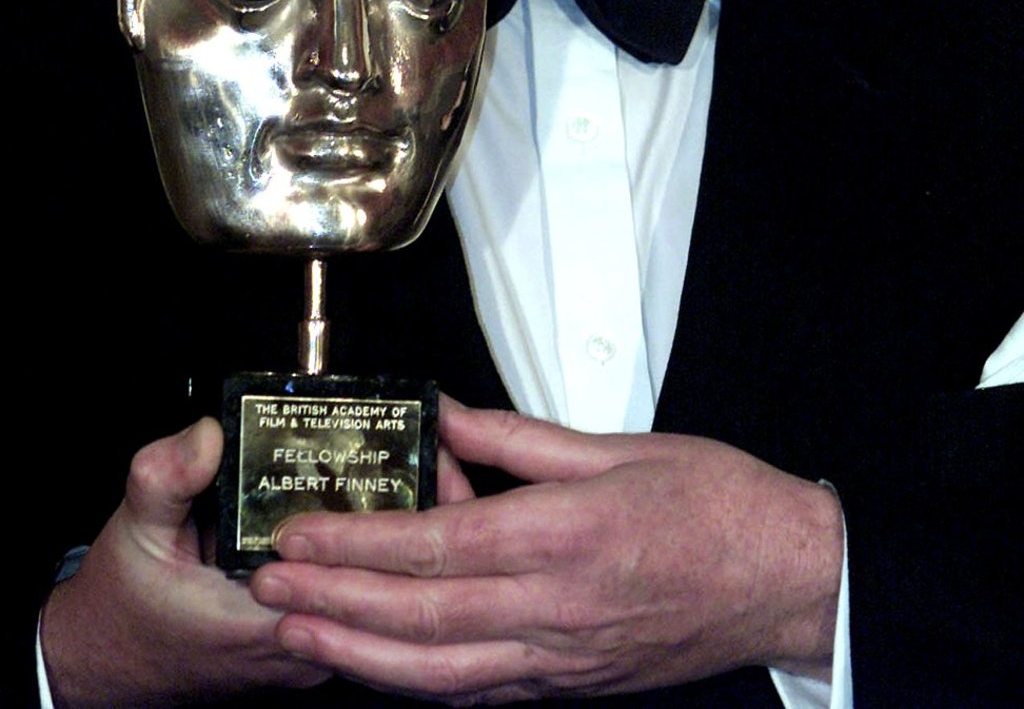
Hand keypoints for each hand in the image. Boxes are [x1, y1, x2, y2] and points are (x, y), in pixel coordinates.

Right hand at [41, 418, 330, 707]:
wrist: (105, 660)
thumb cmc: (122, 602)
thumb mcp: (135, 529)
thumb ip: (168, 479)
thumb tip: (210, 434)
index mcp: (261, 624)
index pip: (342, 567)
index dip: (349, 509)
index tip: (344, 458)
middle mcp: (294, 650)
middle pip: (357, 571)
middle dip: (353, 510)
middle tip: (347, 453)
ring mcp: (303, 657)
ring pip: (353, 583)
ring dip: (346, 533)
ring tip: (337, 476)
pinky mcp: (300, 650)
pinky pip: (335, 593)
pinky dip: (330, 553)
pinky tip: (314, 514)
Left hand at [250, 398, 843, 703]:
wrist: (788, 578)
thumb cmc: (716, 502)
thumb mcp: (619, 444)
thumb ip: (517, 436)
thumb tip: (443, 414)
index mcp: (565, 534)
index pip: (440, 545)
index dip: (361, 544)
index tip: (303, 532)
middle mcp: (555, 607)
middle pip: (425, 616)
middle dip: (337, 603)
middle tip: (269, 587)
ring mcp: (562, 657)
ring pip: (443, 673)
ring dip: (362, 657)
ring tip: (299, 637)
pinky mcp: (573, 684)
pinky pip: (484, 693)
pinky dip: (422, 687)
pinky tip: (380, 671)